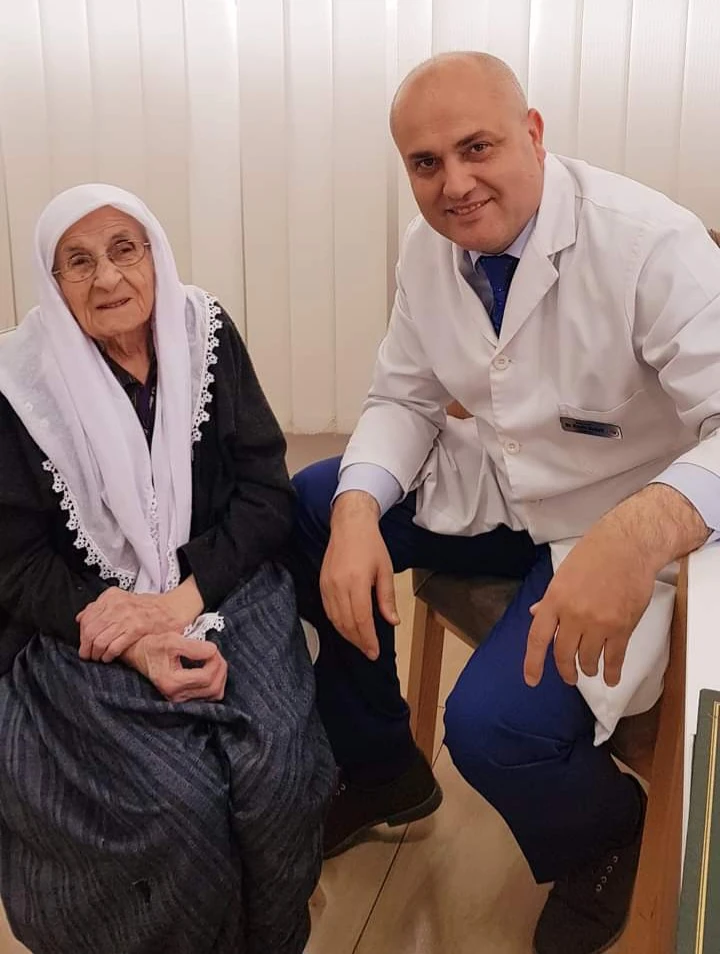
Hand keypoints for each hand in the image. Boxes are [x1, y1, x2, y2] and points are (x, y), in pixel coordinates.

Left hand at [77, 588, 184, 662]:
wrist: (172, 608)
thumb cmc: (147, 607)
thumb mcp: (121, 599)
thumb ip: (100, 607)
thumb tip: (81, 618)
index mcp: (111, 596)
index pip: (87, 617)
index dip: (81, 634)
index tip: (83, 643)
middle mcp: (117, 605)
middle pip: (90, 630)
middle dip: (86, 647)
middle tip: (87, 655)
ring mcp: (127, 617)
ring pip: (99, 640)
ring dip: (96, 653)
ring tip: (98, 657)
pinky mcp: (137, 629)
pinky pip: (114, 646)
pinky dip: (108, 655)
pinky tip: (109, 657)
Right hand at [121, 633, 227, 702]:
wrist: (140, 655)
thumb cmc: (154, 646)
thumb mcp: (171, 640)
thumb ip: (193, 646)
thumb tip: (213, 651)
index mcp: (172, 682)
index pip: (206, 677)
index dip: (215, 661)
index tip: (212, 647)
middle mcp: (176, 696)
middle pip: (213, 687)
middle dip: (220, 667)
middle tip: (214, 652)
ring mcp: (181, 699)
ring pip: (215, 694)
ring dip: (220, 675)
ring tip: (213, 660)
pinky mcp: (185, 698)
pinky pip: (210, 696)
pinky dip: (215, 682)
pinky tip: (209, 669)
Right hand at [320, 491, 398, 659]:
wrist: (349, 526)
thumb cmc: (371, 545)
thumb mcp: (385, 570)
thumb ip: (387, 598)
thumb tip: (392, 622)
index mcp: (357, 582)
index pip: (361, 619)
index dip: (368, 639)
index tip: (374, 652)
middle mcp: (339, 586)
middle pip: (347, 623)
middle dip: (358, 641)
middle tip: (369, 652)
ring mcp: (327, 585)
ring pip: (335, 619)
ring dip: (347, 635)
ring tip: (360, 643)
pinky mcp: (322, 584)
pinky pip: (328, 610)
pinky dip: (337, 623)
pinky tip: (347, 628)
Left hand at [523, 527, 655, 688]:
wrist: (628, 546)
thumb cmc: (595, 554)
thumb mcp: (563, 574)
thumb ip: (550, 599)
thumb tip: (536, 615)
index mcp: (555, 599)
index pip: (537, 638)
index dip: (533, 663)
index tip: (531, 680)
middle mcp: (574, 614)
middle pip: (563, 654)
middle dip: (565, 670)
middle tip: (568, 676)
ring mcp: (598, 623)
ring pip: (588, 659)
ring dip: (588, 669)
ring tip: (589, 670)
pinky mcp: (622, 627)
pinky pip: (614, 658)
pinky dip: (612, 672)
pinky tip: (610, 677)